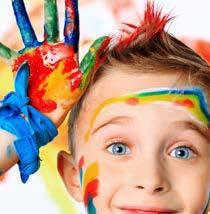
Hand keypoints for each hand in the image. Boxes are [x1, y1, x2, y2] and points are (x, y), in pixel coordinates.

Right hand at [0, 0, 109, 126]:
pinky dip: (0, 45)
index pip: (70, 27)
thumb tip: (105, 39)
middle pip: (50, 24)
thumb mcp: (82, 79)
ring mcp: (36, 55)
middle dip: (50, 8)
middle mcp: (52, 51)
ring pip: (27, 30)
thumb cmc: (66, 100)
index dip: (70, 11)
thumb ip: (92, 60)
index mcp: (67, 54)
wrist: (47, 114)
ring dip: (21, 15)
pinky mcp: (21, 63)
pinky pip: (7, 51)